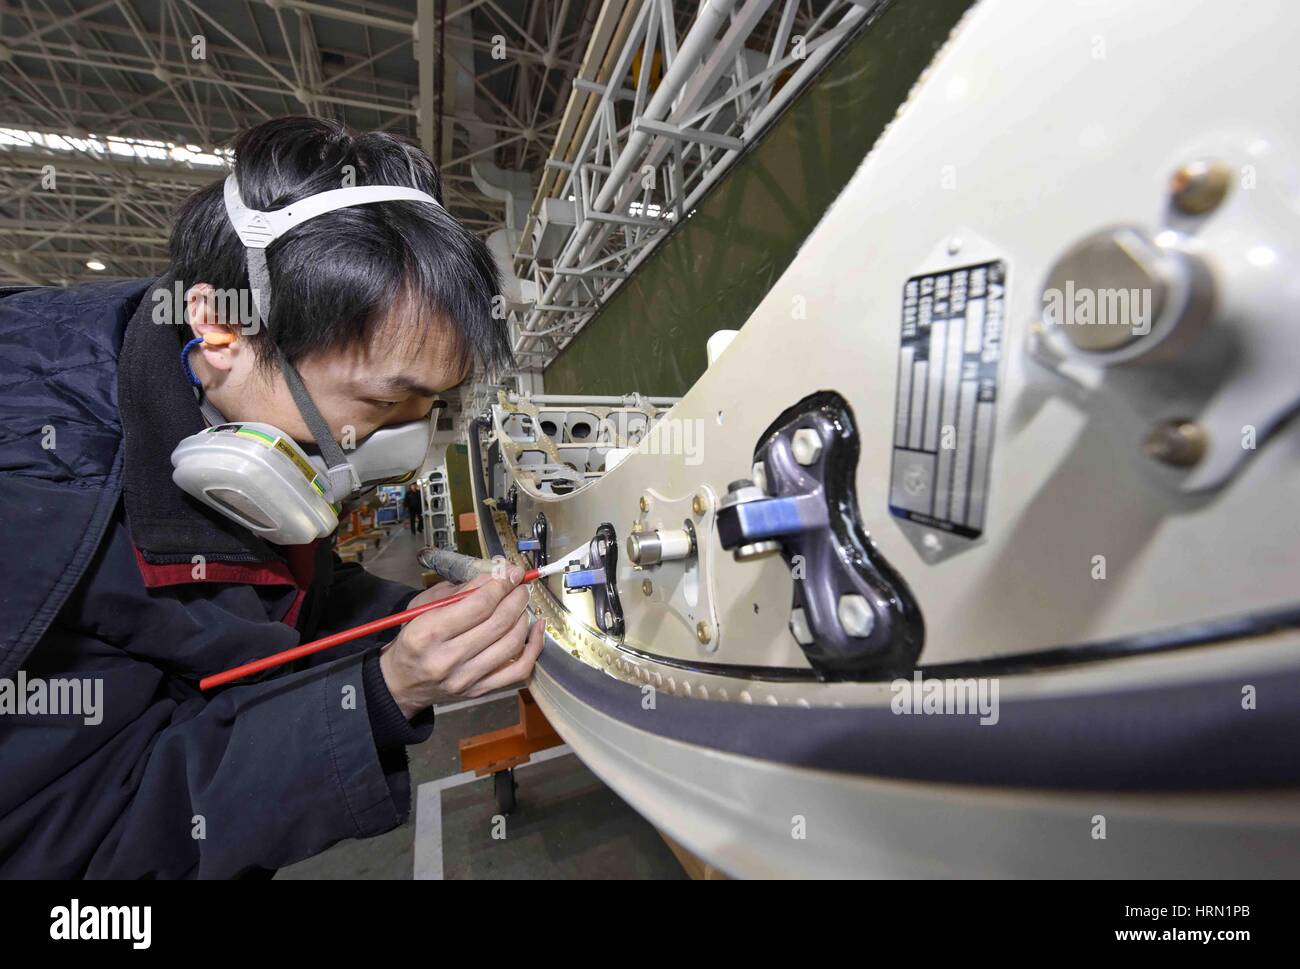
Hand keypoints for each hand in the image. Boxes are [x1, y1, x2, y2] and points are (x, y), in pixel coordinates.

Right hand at [378, 566, 543, 718]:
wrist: (403, 682)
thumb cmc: (414, 638)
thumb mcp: (423, 606)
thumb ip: (459, 591)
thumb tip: (496, 576)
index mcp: (428, 633)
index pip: (478, 605)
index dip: (501, 585)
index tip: (511, 572)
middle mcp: (447, 659)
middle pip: (498, 623)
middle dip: (516, 597)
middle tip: (520, 585)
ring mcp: (466, 679)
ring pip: (512, 643)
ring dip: (524, 616)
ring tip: (521, 603)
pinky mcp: (481, 691)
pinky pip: (519, 669)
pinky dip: (535, 646)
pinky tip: (537, 627)